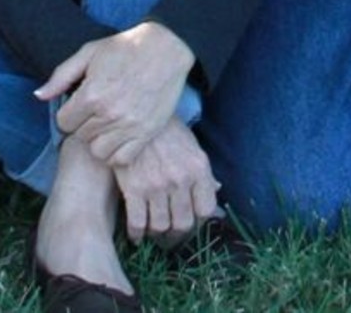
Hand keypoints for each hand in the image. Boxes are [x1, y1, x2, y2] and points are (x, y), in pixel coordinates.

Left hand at [37, 22, 193, 167]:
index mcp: (91, 94)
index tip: (80, 104)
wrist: (166, 49)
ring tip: (106, 124)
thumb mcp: (89, 53)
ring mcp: (129, 126)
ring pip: (98, 151)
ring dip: (99, 140)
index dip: (69, 113)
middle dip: (84, 124)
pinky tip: (119, 135)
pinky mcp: (146, 134)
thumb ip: (61, 75)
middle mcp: (108, 114)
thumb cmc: (125, 48)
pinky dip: (116, 152)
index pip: (63, 123)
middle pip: (80, 137)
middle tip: (96, 110)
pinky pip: (121, 159)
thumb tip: (39, 96)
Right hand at [111, 119, 220, 244]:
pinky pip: (137, 223)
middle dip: (176, 235)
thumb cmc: (166, 131)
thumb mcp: (192, 147)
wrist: (135, 115)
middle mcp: (180, 179)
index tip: (190, 223)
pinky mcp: (133, 188)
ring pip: (160, 226)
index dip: (198, 222)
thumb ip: (203, 174)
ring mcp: (156, 185)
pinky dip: (136, 234)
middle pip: (183, 223)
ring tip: (153, 233)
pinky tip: (136, 234)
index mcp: (198, 169)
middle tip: (170, 236)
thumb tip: (216, 197)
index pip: (206, 211)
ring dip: (156, 234)